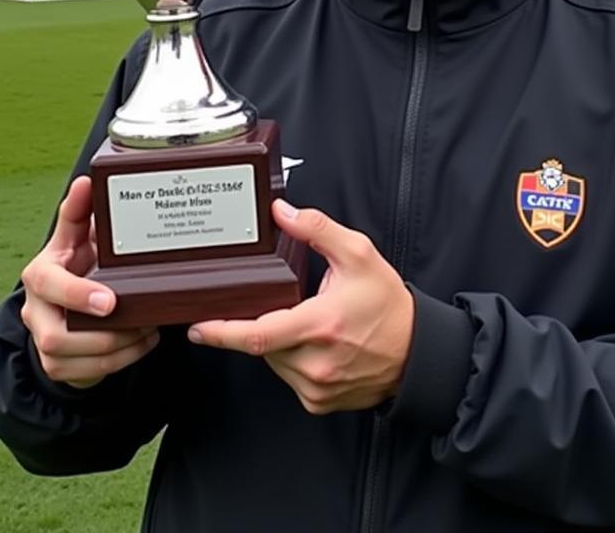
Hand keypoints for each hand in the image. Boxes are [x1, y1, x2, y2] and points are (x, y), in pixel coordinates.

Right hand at [19, 176, 159, 388]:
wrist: (68, 303)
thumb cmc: (78, 262)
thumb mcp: (76, 236)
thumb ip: (79, 212)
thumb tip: (87, 180)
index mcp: (40, 274)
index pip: (50, 286)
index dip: (77, 295)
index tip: (111, 301)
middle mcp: (35, 310)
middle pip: (56, 336)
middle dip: (104, 334)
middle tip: (144, 321)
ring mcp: (43, 341)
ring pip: (74, 359)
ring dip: (118, 348)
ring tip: (150, 329)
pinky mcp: (56, 365)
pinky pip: (87, 372)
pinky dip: (121, 360)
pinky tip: (144, 343)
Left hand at [188, 201, 414, 414]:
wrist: (417, 352)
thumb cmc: (388, 305)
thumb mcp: (359, 255)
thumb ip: (318, 229)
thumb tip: (282, 212)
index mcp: (320, 324)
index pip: (257, 334)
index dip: (222, 331)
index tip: (197, 326)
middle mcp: (315, 362)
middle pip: (263, 344)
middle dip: (265, 322)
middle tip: (290, 306)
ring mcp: (316, 387)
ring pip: (273, 362)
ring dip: (278, 341)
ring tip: (313, 324)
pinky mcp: (318, 403)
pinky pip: (288, 378)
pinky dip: (292, 360)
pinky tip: (317, 346)